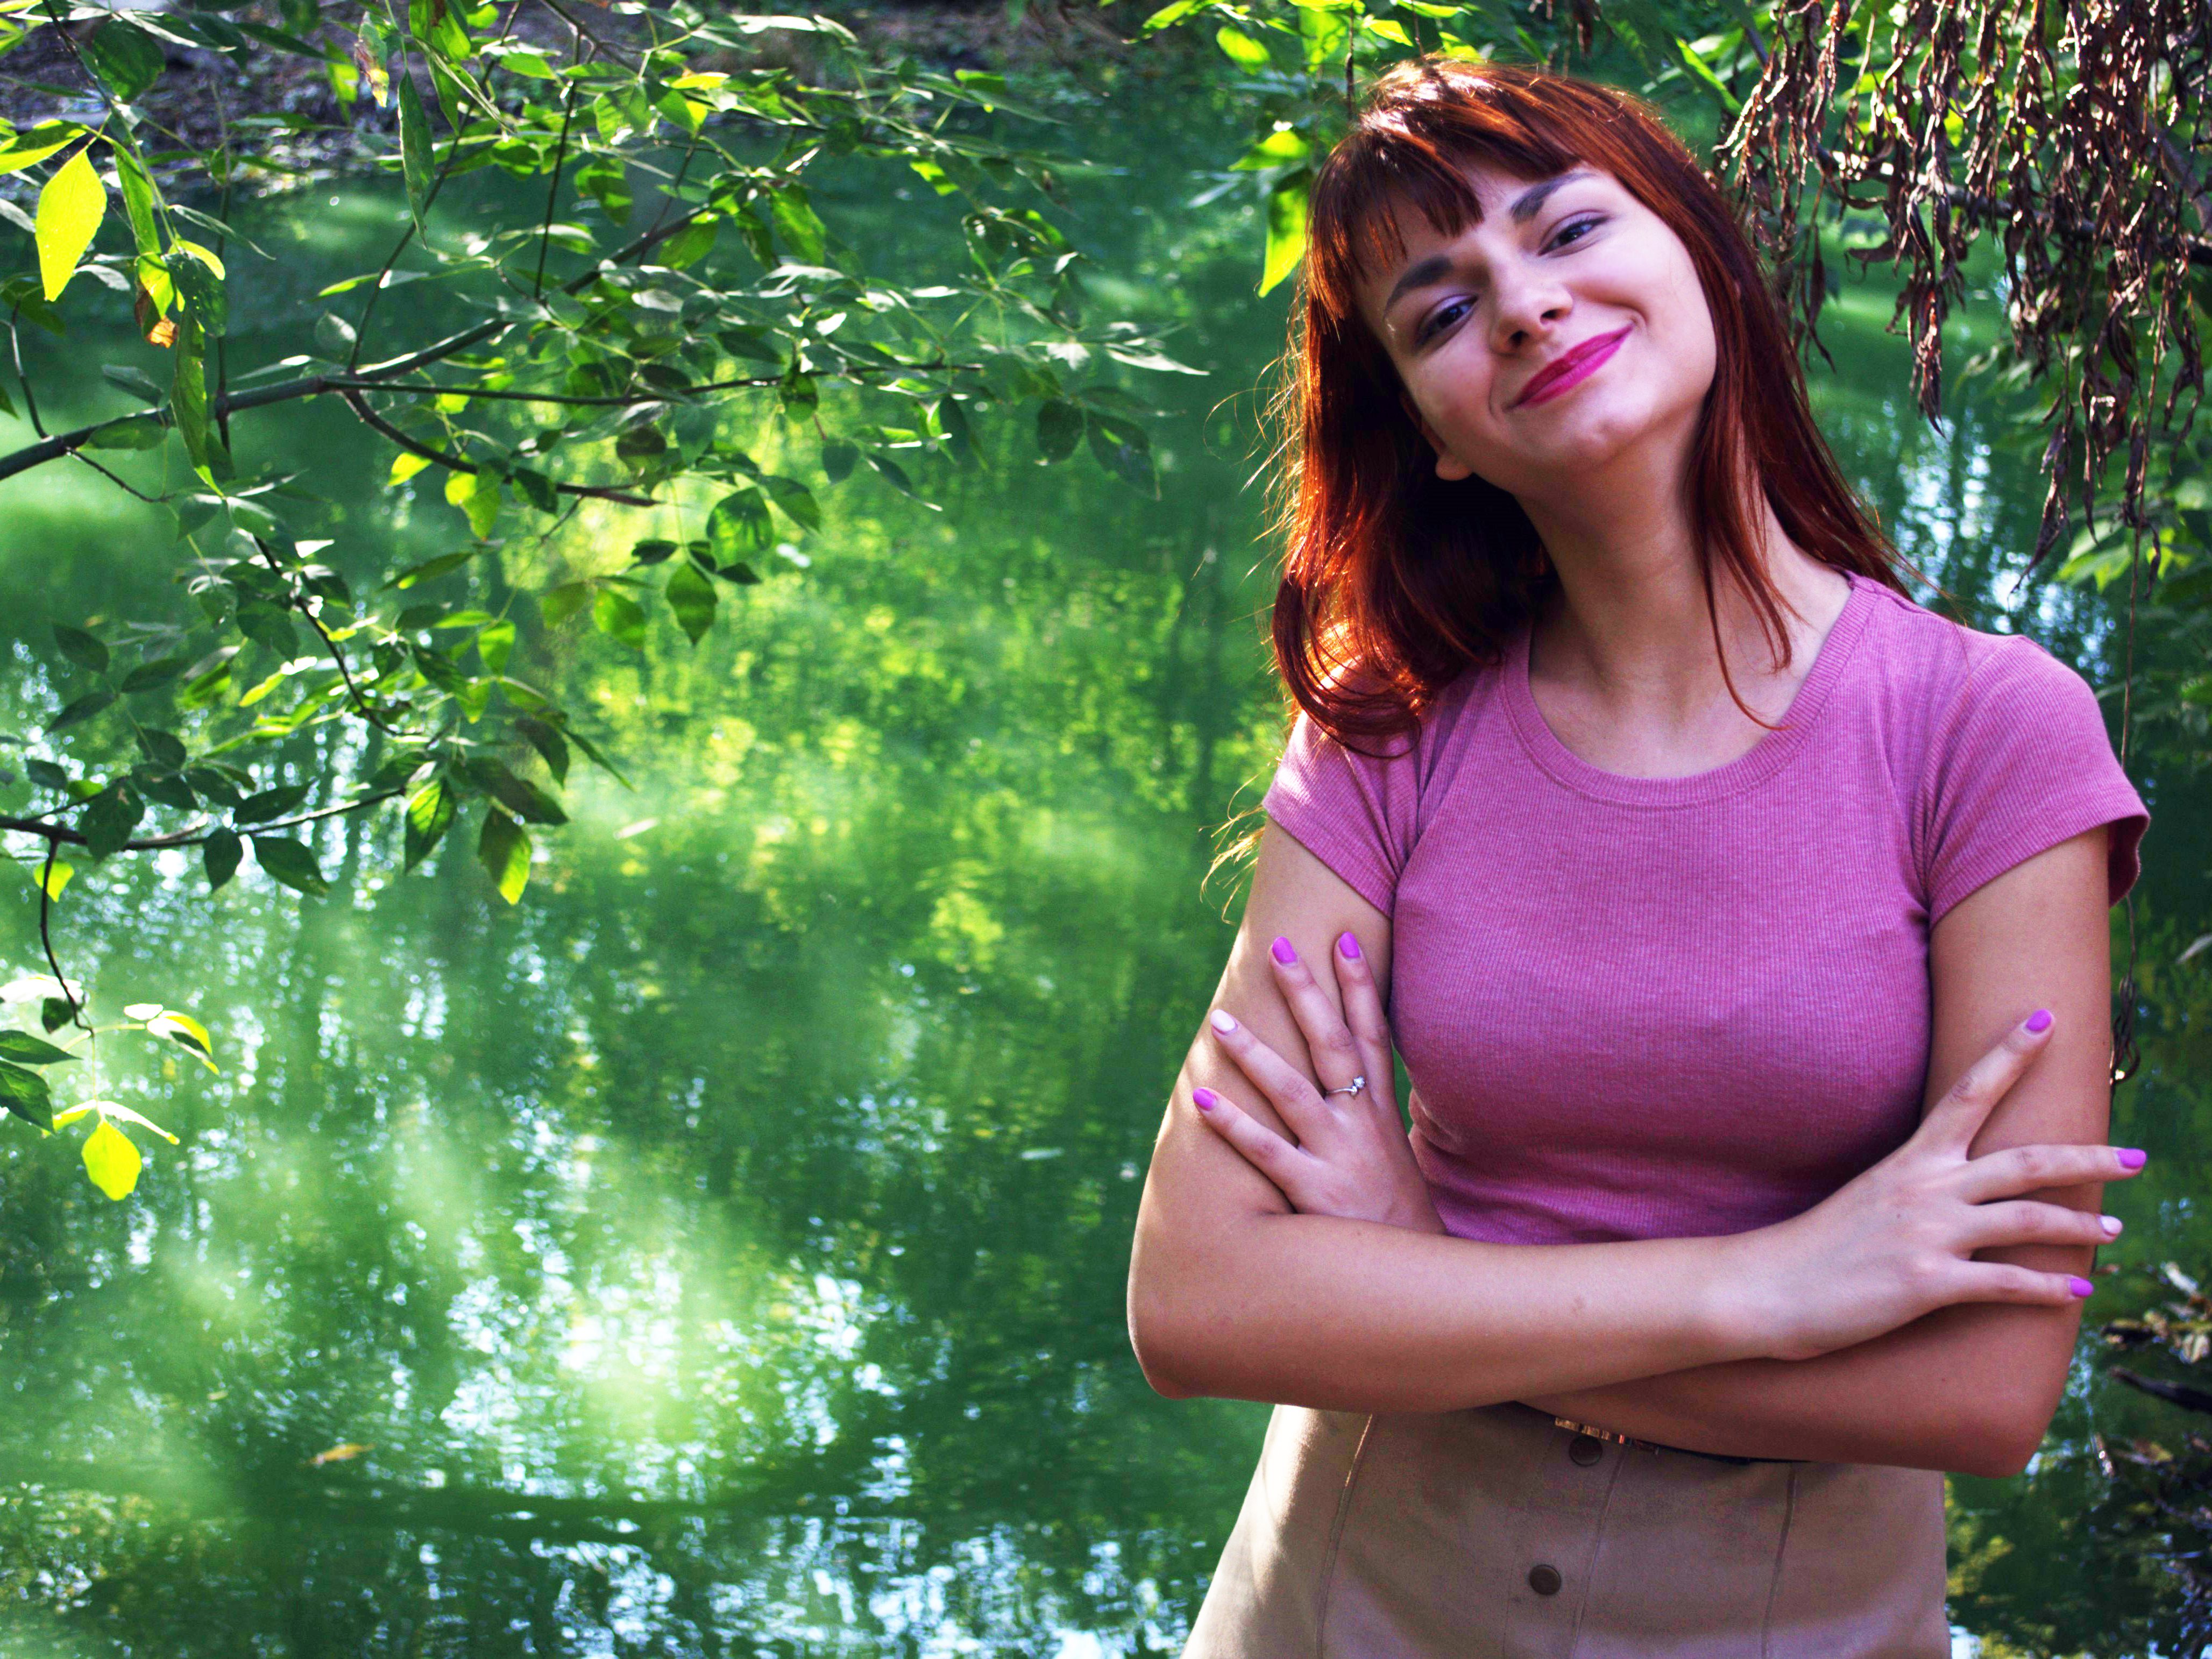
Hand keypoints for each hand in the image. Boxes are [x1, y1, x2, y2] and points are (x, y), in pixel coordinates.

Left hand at [1193, 930, 1445, 1234]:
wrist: (1415, 1279)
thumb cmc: (1392, 1215)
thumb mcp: (1392, 1154)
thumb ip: (1368, 1115)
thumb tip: (1346, 1081)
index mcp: (1380, 1111)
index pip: (1372, 1034)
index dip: (1359, 985)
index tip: (1343, 938)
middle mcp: (1361, 1125)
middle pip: (1333, 1046)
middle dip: (1307, 994)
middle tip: (1278, 949)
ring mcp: (1338, 1156)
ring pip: (1293, 1091)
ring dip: (1254, 1054)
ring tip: (1219, 1019)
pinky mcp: (1313, 1193)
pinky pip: (1265, 1151)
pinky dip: (1232, 1124)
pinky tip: (1199, 1098)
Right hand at [1740, 1008, 2145, 1361]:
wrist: (1767, 1286)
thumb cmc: (1816, 1246)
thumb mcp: (1867, 1198)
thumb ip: (1914, 1189)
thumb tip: (1955, 1189)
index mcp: (1909, 1161)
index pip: (1968, 1092)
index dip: (2010, 1054)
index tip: (2047, 1019)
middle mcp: (1925, 1189)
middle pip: (2023, 1159)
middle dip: (2087, 1157)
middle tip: (2136, 1157)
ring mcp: (1928, 1235)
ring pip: (2027, 1219)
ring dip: (2079, 1225)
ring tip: (2113, 1231)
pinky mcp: (1928, 1284)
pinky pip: (2006, 1283)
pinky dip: (2049, 1289)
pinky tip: (2077, 1292)